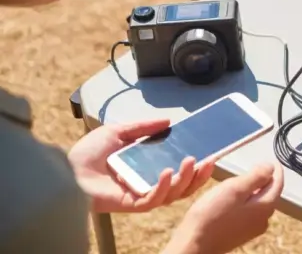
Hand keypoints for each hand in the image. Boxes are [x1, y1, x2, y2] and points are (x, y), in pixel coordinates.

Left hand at [68, 118, 214, 213]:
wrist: (66, 169)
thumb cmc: (87, 154)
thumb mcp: (119, 132)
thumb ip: (143, 127)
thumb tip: (168, 121)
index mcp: (148, 169)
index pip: (180, 170)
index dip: (197, 164)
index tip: (211, 152)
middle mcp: (149, 184)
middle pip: (183, 186)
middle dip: (199, 175)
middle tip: (209, 160)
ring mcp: (142, 195)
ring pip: (174, 194)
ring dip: (187, 179)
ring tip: (192, 162)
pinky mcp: (132, 204)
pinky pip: (154, 199)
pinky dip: (164, 186)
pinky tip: (168, 173)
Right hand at [163, 162, 283, 253]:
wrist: (194, 244)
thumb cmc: (212, 214)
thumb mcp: (235, 188)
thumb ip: (256, 176)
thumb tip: (271, 167)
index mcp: (265, 207)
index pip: (278, 183)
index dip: (274, 169)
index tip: (269, 159)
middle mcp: (263, 220)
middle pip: (270, 193)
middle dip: (263, 179)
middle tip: (252, 168)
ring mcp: (252, 229)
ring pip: (259, 203)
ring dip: (254, 190)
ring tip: (241, 181)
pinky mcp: (241, 234)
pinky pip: (250, 212)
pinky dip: (246, 201)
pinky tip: (233, 199)